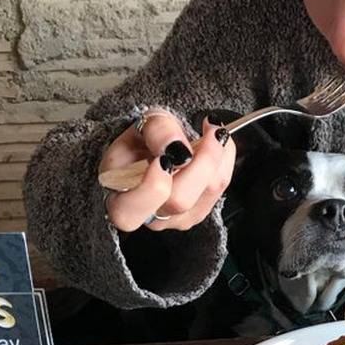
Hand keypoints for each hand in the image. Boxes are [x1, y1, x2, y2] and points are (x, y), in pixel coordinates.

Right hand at [100, 109, 235, 231]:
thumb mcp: (141, 125)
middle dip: (200, 159)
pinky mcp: (199, 212)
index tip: (162, 159)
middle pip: (180, 200)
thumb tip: (177, 146)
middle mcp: (149, 217)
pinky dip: (224, 160)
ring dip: (217, 154)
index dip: (150, 187)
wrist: (154, 148)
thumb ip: (156, 131)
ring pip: (207, 192)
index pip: (129, 213)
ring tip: (211, 130)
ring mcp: (177, 219)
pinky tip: (214, 145)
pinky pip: (221, 187)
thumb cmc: (141, 142)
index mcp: (120, 201)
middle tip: (208, 128)